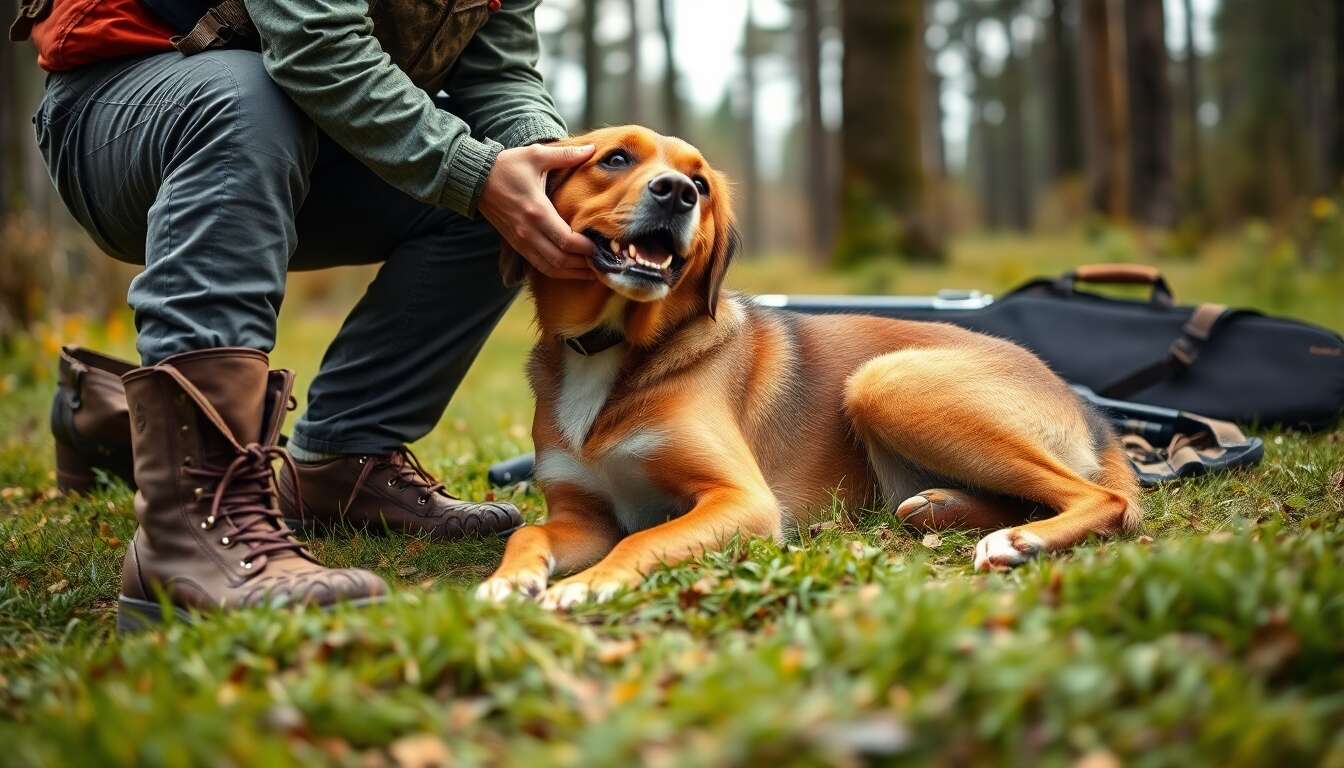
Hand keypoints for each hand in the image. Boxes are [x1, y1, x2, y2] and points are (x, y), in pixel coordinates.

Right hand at [479, 143, 595, 279]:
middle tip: (602, 263)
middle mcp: (528, 231)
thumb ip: (566, 154)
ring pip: (549, 268)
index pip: (566, 240)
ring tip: (590, 272)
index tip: (601, 246)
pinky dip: (556, 271)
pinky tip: (570, 269)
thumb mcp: (536, 155)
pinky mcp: (516, 244)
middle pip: (560, 260)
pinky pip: (538, 265)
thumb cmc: (506, 166)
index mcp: (537, 211)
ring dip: (571, 273)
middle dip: (583, 266)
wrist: (474, 179)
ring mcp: (520, 241)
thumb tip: (592, 148)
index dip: (586, 248)